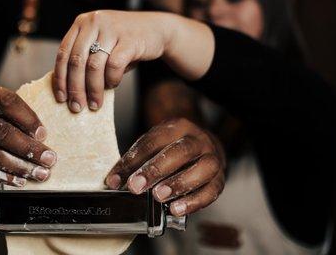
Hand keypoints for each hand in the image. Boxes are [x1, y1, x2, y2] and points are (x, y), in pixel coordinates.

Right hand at [0, 80, 56, 186]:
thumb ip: (6, 109)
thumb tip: (38, 135)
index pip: (6, 102)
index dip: (28, 118)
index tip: (43, 134)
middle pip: (0, 132)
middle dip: (28, 149)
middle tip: (48, 159)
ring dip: (17, 167)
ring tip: (36, 173)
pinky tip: (14, 179)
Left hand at [53, 10, 173, 111]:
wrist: (157, 29)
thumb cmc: (123, 42)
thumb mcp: (100, 43)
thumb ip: (84, 58)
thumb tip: (68, 89)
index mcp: (82, 22)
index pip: (63, 53)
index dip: (60, 78)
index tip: (60, 98)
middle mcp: (94, 22)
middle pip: (77, 61)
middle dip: (75, 88)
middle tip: (77, 107)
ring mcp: (112, 29)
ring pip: (94, 66)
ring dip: (93, 89)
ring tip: (94, 104)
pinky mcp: (130, 39)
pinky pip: (114, 66)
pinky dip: (112, 80)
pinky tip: (113, 85)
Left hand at [105, 118, 224, 216]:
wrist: (204, 146)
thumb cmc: (174, 148)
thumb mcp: (155, 145)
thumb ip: (137, 161)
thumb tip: (115, 181)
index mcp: (177, 127)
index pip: (153, 140)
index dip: (132, 160)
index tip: (116, 179)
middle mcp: (198, 140)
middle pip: (180, 151)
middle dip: (156, 170)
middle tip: (136, 186)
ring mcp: (212, 158)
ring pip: (202, 168)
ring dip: (178, 184)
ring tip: (158, 197)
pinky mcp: (220, 178)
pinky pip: (211, 191)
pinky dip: (193, 201)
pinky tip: (176, 209)